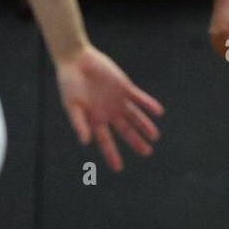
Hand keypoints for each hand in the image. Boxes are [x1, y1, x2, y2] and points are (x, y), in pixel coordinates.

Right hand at [56, 44, 163, 172]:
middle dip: (136, 141)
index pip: (106, 141)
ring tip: (155, 136)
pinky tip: (158, 112)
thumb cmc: (69, 84)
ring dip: (145, 125)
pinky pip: (139, 98)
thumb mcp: (72, 105)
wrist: (76, 60)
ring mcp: (118, 100)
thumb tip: (86, 142)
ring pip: (135, 116)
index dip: (112, 154)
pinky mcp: (125, 87)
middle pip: (126, 131)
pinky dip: (148, 104)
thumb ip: (79, 123)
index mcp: (95, 119)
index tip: (119, 168)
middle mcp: (109, 113)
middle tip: (147, 152)